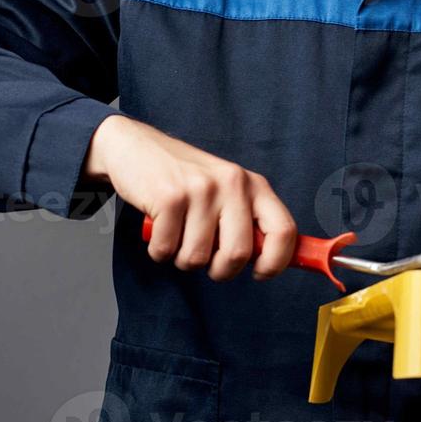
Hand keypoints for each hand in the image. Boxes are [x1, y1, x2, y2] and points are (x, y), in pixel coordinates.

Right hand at [81, 114, 296, 280]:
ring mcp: (201, 189)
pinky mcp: (169, 197)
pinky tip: (159, 229)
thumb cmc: (185, 178)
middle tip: (207, 260)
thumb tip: (268, 263)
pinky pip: (166, 251)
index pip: (284, 231)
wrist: (136, 147)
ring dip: (182, 259)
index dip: (276, 262)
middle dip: (220, 270)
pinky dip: (158, 250)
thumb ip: (247, 221)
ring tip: (178, 235)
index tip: (260, 274)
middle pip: (238, 254)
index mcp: (254, 184)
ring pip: (198, 258)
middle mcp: (232, 183)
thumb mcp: (227, 190)